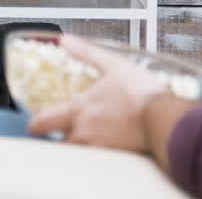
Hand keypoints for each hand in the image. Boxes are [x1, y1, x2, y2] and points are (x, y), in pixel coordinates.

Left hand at [26, 36, 169, 152]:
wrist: (165, 119)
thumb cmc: (142, 93)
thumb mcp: (113, 64)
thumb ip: (86, 52)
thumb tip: (65, 41)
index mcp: (80, 109)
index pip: (43, 121)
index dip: (35, 123)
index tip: (35, 123)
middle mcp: (84, 132)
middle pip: (55, 143)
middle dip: (52, 139)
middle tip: (55, 134)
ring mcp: (99, 147)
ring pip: (75, 152)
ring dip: (73, 147)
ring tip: (80, 139)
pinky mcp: (115, 158)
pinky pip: (96, 160)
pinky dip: (94, 155)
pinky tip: (102, 147)